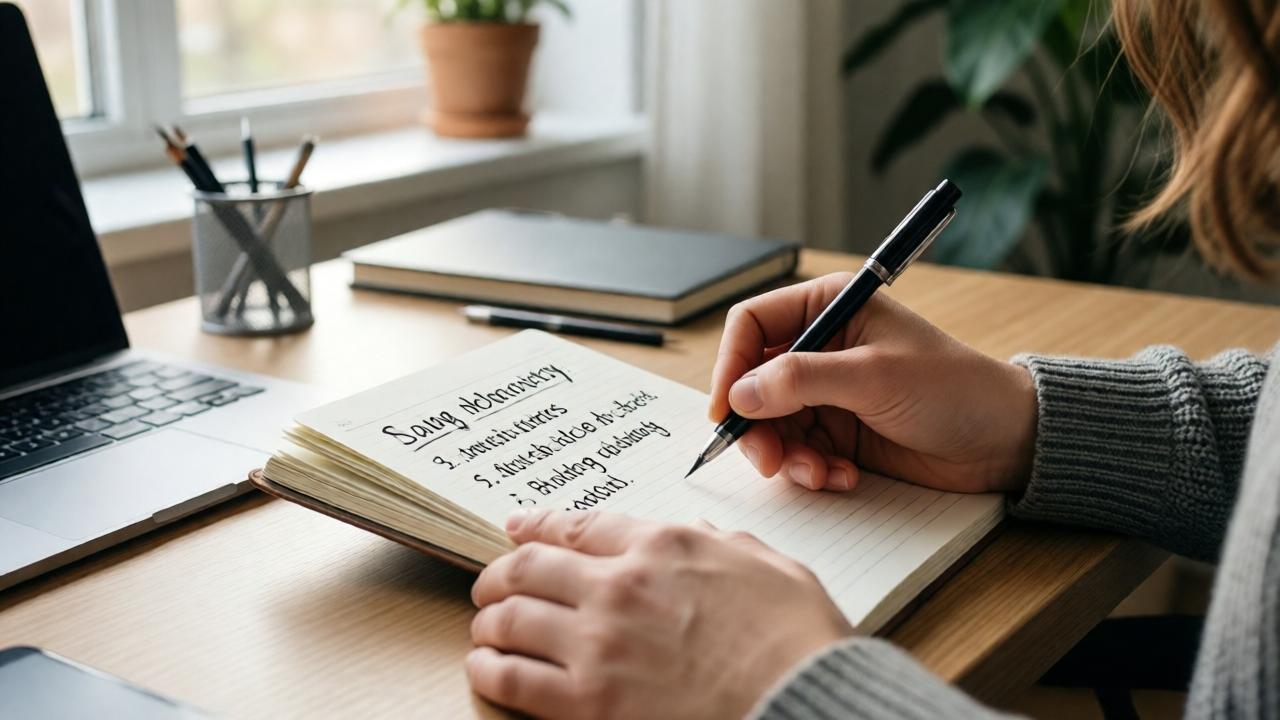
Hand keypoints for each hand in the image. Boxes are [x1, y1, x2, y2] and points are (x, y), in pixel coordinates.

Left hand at [467, 510, 853, 719]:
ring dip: (489, 621)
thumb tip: (698, 536)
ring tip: (484, 629)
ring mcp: (598, 643)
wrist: (804, 700)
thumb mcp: (767, 564)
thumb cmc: (797, 639)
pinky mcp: (588, 702)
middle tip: (491, 585)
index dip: (537, 525)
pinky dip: (490, 668)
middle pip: (528, 567)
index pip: (578, 526)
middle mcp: (619, 585)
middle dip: (500, 574)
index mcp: (662, 545)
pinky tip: (485, 666)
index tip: (517, 528)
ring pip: (509, 619)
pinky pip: (513, 678)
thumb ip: (721, 544)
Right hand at [710, 272, 1037, 494]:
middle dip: (757, 425)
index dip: (731, 366)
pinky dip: (810, 470)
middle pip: (751, 382)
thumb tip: (740, 394)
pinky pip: (797, 452)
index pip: (750, 325)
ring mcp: (827, 392)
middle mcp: (820, 346)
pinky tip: (843, 478)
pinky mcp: (837, 432)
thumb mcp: (873, 377)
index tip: (727, 410)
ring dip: (786, 456)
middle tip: (768, 460)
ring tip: (818, 474)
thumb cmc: (952, 389)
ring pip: (770, 423)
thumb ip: (801, 381)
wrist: (1004, 441)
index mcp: (827, 306)